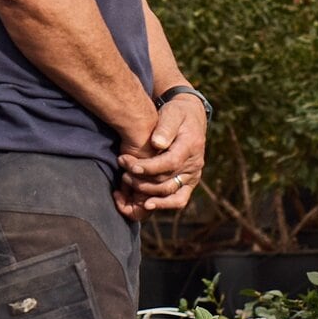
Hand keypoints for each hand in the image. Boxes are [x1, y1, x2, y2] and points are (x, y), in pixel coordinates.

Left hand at [114, 97, 208, 217]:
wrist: (190, 118)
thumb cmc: (177, 114)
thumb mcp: (172, 113)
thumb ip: (165, 128)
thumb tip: (157, 144)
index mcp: (191, 147)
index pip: (169, 163)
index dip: (148, 168)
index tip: (130, 166)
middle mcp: (194, 165)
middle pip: (167, 181)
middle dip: (142, 180)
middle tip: (123, 172)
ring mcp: (193, 176)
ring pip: (172, 194)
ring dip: (148, 193)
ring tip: (128, 183)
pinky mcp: (188, 182)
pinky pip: (178, 200)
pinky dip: (163, 205)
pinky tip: (145, 205)